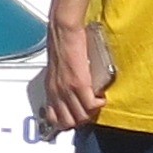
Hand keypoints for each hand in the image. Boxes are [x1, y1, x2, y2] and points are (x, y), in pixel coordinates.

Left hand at [38, 18, 107, 136]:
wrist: (63, 30)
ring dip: (91, 113)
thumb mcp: (57, 68)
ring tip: (96, 104)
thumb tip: (70, 90)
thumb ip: (61, 81)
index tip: (76, 117)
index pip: (54, 118)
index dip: (66, 122)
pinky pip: (90, 105)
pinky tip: (101, 98)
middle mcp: (56, 92)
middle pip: (68, 122)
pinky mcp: (79, 83)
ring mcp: (67, 89)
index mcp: (50, 88)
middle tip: (89, 111)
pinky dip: (99, 105)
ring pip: (80, 117)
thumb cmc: (61, 43)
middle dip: (81, 120)